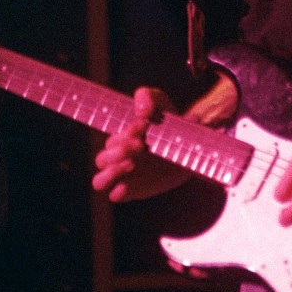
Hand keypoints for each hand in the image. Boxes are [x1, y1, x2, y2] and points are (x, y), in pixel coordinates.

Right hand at [92, 87, 189, 201]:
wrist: (191, 145)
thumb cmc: (171, 122)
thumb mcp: (160, 101)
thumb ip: (146, 96)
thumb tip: (141, 111)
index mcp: (122, 138)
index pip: (112, 140)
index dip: (125, 133)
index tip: (144, 125)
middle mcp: (120, 157)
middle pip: (102, 159)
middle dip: (119, 151)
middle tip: (141, 145)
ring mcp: (126, 175)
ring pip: (99, 180)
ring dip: (110, 173)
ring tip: (131, 164)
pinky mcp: (135, 190)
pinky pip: (114, 195)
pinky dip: (117, 191)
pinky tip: (128, 185)